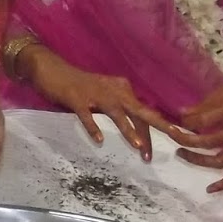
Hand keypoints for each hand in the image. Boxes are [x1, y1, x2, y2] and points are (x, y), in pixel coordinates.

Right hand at [24, 46, 199, 161]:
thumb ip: (117, 108)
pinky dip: (92, 126)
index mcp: (120, 89)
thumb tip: (134, 127)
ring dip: (127, 129)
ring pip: (116, 112)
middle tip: (173, 138)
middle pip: (138, 110)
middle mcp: (112, 90)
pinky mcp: (75, 97)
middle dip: (156, 126)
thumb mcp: (102, 94)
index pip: (141, 112)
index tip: (150, 154)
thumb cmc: (77, 85)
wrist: (49, 67)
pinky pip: (86, 114)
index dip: (150, 132)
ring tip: (137, 146)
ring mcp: (94, 93)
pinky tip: (98, 139)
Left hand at [175, 80, 222, 192]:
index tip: (175, 121)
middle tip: (172, 135)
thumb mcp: (220, 94)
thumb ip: (201, 107)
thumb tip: (180, 115)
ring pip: (218, 161)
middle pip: (209, 142)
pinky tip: (208, 189)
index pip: (205, 121)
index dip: (187, 123)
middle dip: (186, 140)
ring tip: (180, 153)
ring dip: (197, 160)